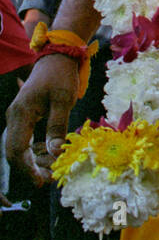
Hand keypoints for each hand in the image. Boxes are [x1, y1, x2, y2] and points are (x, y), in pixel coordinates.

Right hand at [4, 56, 79, 187]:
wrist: (57, 57)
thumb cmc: (61, 75)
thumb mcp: (63, 100)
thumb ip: (57, 125)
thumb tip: (55, 151)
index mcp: (22, 113)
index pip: (18, 149)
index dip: (28, 169)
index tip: (41, 182)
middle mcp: (15, 117)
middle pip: (14, 152)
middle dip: (29, 169)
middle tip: (47, 180)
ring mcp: (18, 117)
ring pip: (18, 148)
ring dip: (32, 162)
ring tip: (51, 170)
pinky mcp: (24, 117)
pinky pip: (24, 140)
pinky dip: (34, 151)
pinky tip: (49, 156)